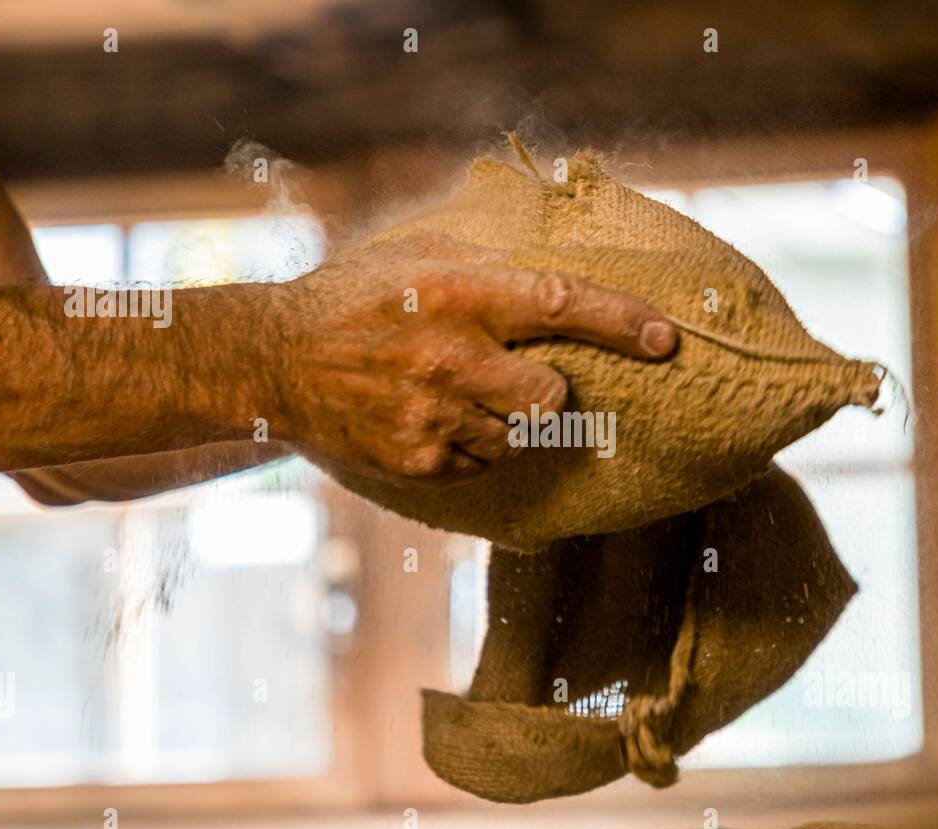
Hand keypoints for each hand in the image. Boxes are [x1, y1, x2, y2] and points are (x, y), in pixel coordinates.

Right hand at [276, 234, 677, 484]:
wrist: (272, 360)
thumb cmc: (352, 297)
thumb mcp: (416, 254)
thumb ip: (488, 266)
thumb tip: (559, 282)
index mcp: (457, 293)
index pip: (560, 304)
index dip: (620, 322)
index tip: (665, 337)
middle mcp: (451, 356)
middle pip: (552, 395)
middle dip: (545, 389)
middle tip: (511, 375)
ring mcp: (433, 415)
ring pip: (518, 436)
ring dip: (503, 419)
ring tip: (452, 394)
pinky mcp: (417, 462)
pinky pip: (480, 465)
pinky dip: (468, 447)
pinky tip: (427, 419)